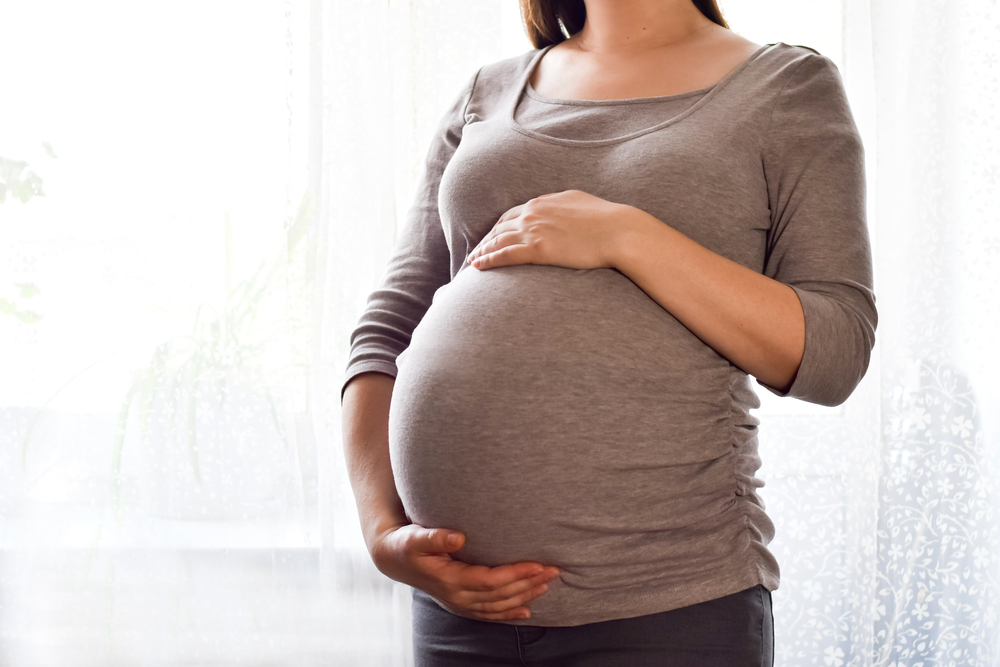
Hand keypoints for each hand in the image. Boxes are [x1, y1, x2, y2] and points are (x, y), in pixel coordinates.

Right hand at [371, 523, 560, 620]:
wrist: (394, 559)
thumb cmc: (406, 543)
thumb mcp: (415, 537)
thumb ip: (435, 536)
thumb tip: (458, 536)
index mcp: (451, 581)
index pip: (492, 581)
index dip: (517, 574)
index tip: (538, 564)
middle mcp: (457, 597)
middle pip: (501, 595)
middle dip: (529, 583)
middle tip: (554, 569)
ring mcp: (459, 603)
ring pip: (499, 605)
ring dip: (525, 595)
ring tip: (548, 583)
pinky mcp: (461, 603)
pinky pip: (489, 613)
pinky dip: (509, 613)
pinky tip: (527, 610)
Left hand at [467, 190, 628, 270]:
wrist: (619, 231)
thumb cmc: (608, 221)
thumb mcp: (582, 205)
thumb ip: (565, 208)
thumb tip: (562, 213)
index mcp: (544, 201)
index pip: (513, 213)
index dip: (499, 226)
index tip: (493, 236)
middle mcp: (534, 212)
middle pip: (500, 226)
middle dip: (486, 239)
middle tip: (477, 251)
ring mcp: (534, 230)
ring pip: (498, 240)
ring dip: (482, 251)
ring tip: (473, 262)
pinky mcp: (537, 249)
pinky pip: (504, 255)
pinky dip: (488, 260)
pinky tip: (478, 266)